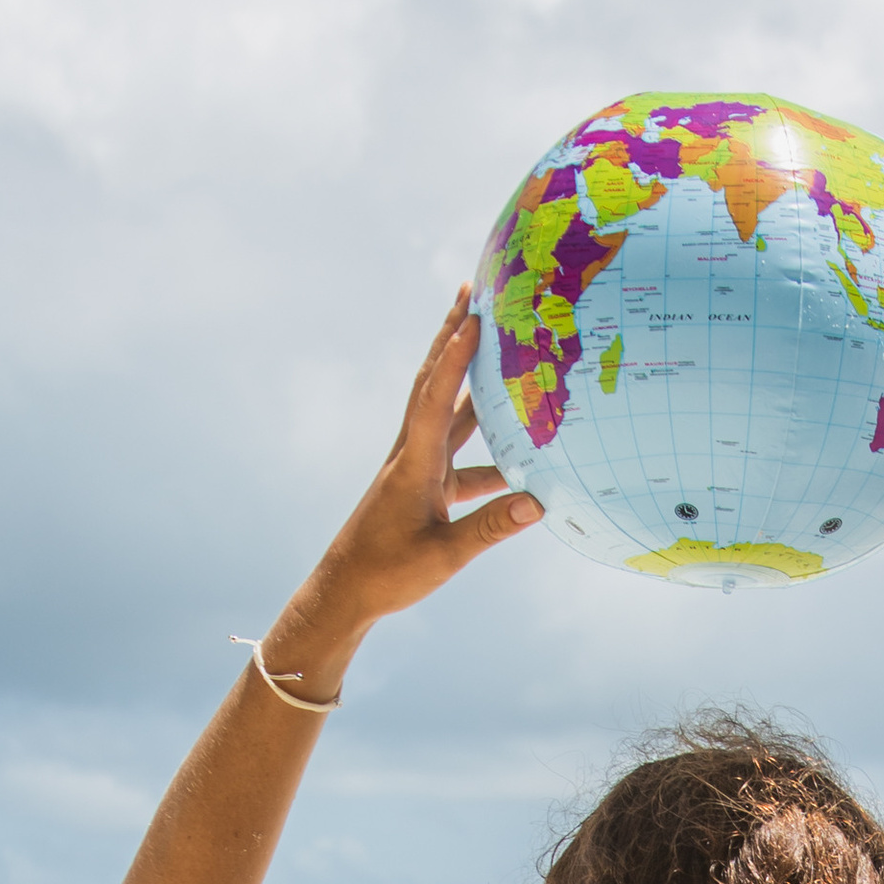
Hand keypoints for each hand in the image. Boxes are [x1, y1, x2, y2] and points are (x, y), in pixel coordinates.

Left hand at [272, 295, 540, 675]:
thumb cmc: (386, 575)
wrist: (345, 593)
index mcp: (413, 464)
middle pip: (435, 382)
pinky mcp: (424, 485)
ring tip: (492, 338)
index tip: (474, 316)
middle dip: (453, 336)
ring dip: (468, 374)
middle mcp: (413, 454)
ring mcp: (418, 467)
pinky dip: (487, 442)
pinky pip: (461, 452)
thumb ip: (491, 528)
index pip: (435, 398)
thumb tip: (539, 502)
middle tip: (471, 291)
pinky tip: (520, 448)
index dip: (455, 356)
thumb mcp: (443, 556)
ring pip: (447, 410)